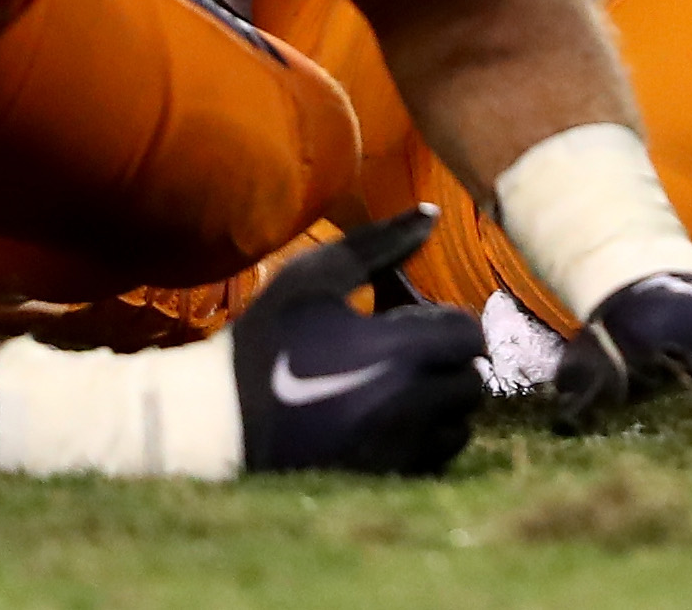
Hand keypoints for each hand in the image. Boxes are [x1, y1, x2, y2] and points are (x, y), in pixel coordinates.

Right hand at [229, 210, 488, 475]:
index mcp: (398, 351)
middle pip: (471, 382)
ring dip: (443, 402)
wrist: (219, 419)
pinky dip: (427, 439)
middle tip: (407, 351)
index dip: (446, 321)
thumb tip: (433, 213)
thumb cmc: (268, 339)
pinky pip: (434, 461)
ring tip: (401, 386)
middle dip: (449, 361)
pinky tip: (389, 419)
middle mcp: (410, 404)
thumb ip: (379, 243)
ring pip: (459, 426)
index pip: (467, 334)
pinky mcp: (383, 477)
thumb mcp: (315, 276)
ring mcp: (399, 448)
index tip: (412, 319)